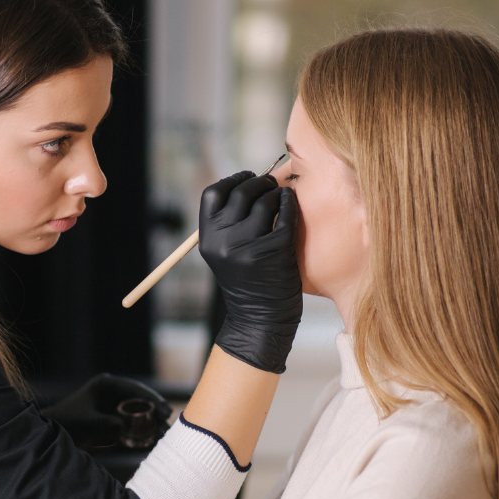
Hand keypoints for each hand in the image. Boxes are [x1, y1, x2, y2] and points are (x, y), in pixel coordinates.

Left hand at [40, 374, 171, 450]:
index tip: (164, 408)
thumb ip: (106, 423)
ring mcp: (114, 406)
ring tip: (164, 431)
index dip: (151, 398)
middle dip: (154, 410)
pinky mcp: (114, 420)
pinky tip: (153, 438)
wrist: (54, 433)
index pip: (134, 389)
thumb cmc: (67, 422)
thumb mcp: (87, 422)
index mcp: (106, 385)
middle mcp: (112, 393)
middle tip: (167, 420)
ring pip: (138, 411)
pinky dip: (142, 430)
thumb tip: (123, 428)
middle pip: (139, 399)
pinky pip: (132, 423)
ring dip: (151, 421)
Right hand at [197, 173, 301, 373]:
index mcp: (207, 239)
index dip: (232, 180)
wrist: (260, 319)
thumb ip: (227, 223)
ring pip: (265, 200)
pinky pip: (285, 214)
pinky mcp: (274, 250)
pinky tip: (291, 203)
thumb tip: (248, 183)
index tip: (246, 179)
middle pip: (241, 192)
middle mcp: (222, 241)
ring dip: (277, 193)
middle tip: (270, 185)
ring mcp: (248, 246)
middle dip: (260, 183)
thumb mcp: (224, 253)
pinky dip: (290, 204)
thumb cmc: (248, 281)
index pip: (213, 193)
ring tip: (281, 198)